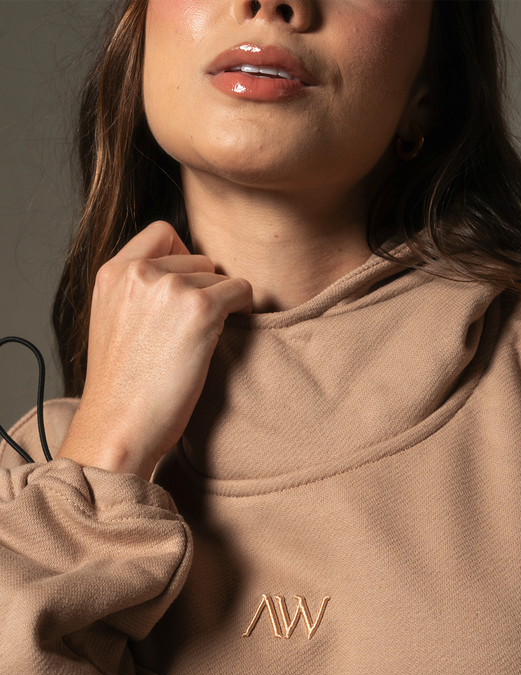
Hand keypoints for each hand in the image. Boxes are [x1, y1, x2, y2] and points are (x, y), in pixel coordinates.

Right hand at [57, 221, 251, 479]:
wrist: (120, 428)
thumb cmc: (121, 390)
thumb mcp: (111, 323)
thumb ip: (136, 291)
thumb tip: (183, 275)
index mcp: (112, 272)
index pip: (162, 233)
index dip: (182, 260)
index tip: (185, 291)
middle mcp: (138, 272)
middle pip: (197, 257)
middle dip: (204, 287)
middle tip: (197, 328)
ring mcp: (170, 288)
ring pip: (220, 277)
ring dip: (221, 305)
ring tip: (203, 341)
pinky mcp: (200, 309)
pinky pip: (242, 291)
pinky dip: (242, 310)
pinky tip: (225, 337)